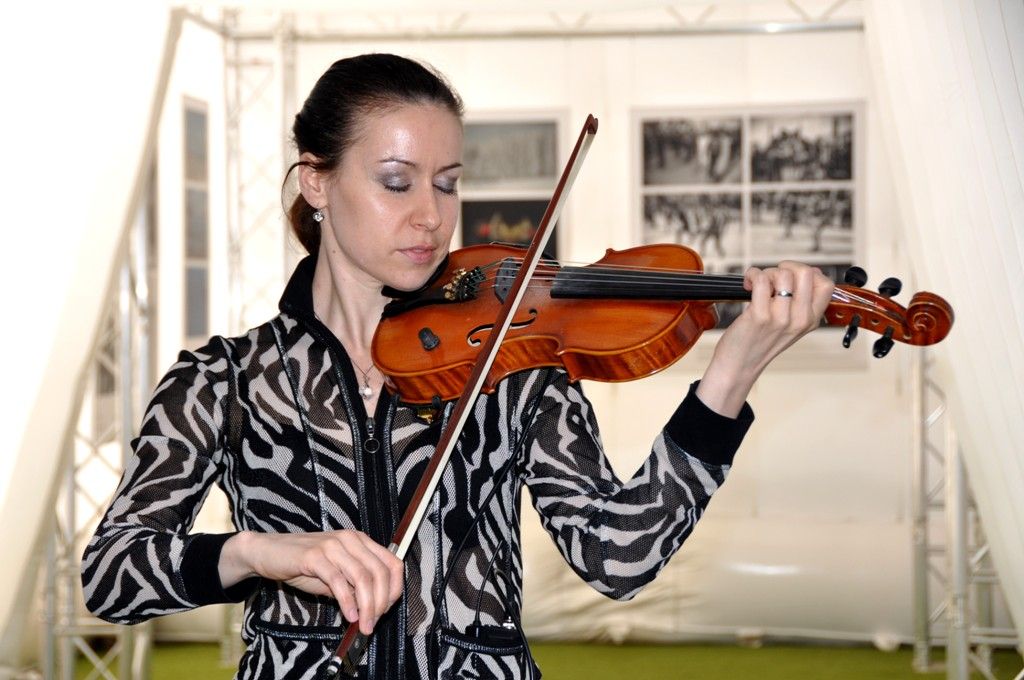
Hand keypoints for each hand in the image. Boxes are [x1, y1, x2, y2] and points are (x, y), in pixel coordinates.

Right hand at [221, 530, 403, 634]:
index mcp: (360, 541)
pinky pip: (338, 581)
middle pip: (380, 572)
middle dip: (381, 603)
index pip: (392, 563)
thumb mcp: (336, 575)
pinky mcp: (315, 556)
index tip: (386, 610)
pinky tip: (348, 615)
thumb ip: (354, 587)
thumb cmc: (303, 564)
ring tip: (363, 625)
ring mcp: (333, 546)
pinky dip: (347, 602)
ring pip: (362, 577)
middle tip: (373, 623)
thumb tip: (374, 608)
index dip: (395, 589)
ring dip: (367, 606)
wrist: (268, 553)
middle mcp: (350, 539)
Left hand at [697, 261, 833, 415]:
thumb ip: (803, 302)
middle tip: (772, 278)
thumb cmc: (760, 342)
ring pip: (783, 274)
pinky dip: (752, 275)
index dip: (808, 272)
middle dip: (786, 267)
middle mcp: (800, 319)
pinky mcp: (760, 316)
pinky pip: (761, 280)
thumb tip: (812, 271)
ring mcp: (781, 318)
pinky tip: (747, 284)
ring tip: (757, 284)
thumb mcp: (791, 326)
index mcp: (811, 320)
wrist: (739, 366)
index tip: (791, 277)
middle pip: (806, 272)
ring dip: (766, 272)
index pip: (826, 285)